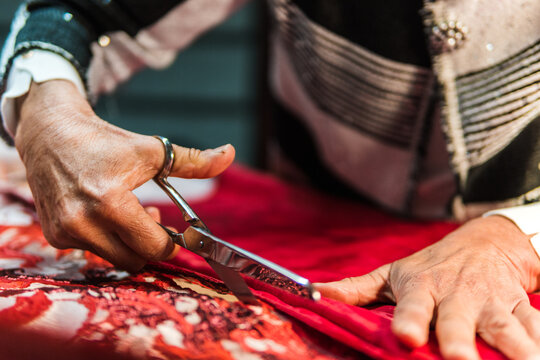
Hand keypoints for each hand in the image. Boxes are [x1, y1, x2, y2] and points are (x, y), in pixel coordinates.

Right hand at [14, 80, 234, 271]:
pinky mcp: (54, 236)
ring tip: (128, 214)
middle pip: (136, 260)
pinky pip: (92, 251)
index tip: (175, 232)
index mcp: (111, 203)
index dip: (171, 243)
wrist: (50, 135)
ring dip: (128, 242)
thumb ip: (193, 162)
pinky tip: (104, 215)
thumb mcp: (151, 151)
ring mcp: (66, 233)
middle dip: (150, 244)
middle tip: (152, 218)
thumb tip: (228, 154)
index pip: (154, 246)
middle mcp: (84, 223)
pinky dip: (105, 239)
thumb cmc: (104, 142)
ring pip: (115, 258)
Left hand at [316, 216, 539, 358]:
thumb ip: (356, 288)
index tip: (407, 337)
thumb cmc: (431, 265)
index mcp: (422, 288)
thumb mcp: (393, 273)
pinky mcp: (521, 307)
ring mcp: (492, 302)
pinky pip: (536, 326)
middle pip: (458, 320)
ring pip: (505, 326)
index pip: (413, 307)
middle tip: (460, 358)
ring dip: (514, 346)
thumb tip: (313, 293)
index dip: (410, 320)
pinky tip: (539, 354)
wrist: (484, 242)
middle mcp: (457, 296)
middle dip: (459, 340)